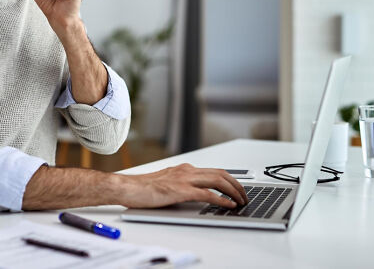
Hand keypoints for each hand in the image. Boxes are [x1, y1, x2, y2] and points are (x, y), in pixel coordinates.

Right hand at [119, 163, 248, 208]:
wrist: (127, 187)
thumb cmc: (142, 188)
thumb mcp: (167, 183)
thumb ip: (181, 185)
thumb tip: (196, 194)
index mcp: (184, 169)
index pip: (214, 171)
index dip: (230, 179)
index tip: (238, 188)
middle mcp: (187, 170)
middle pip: (220, 173)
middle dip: (237, 184)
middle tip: (245, 196)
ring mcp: (184, 179)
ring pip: (217, 180)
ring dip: (233, 191)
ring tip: (241, 201)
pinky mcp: (180, 190)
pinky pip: (207, 194)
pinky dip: (221, 199)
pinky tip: (228, 205)